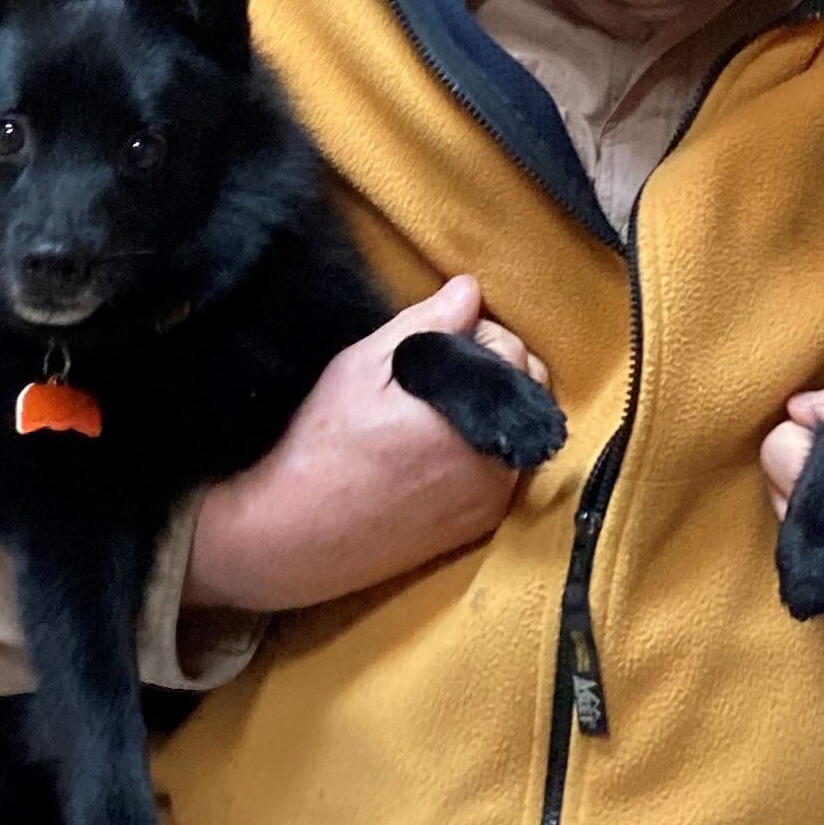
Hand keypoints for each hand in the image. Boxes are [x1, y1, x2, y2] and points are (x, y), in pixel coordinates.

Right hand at [183, 275, 548, 613]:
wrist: (295, 535)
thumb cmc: (323, 445)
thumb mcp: (365, 366)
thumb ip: (428, 322)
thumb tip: (470, 289)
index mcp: (476, 414)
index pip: (514, 351)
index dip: (476, 332)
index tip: (437, 339)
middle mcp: (499, 460)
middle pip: (528, 390)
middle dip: (494, 366)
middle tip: (437, 367)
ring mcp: (494, 499)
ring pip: (518, 428)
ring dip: (492, 405)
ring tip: (435, 404)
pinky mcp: (480, 525)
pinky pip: (504, 468)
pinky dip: (484, 446)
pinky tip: (437, 443)